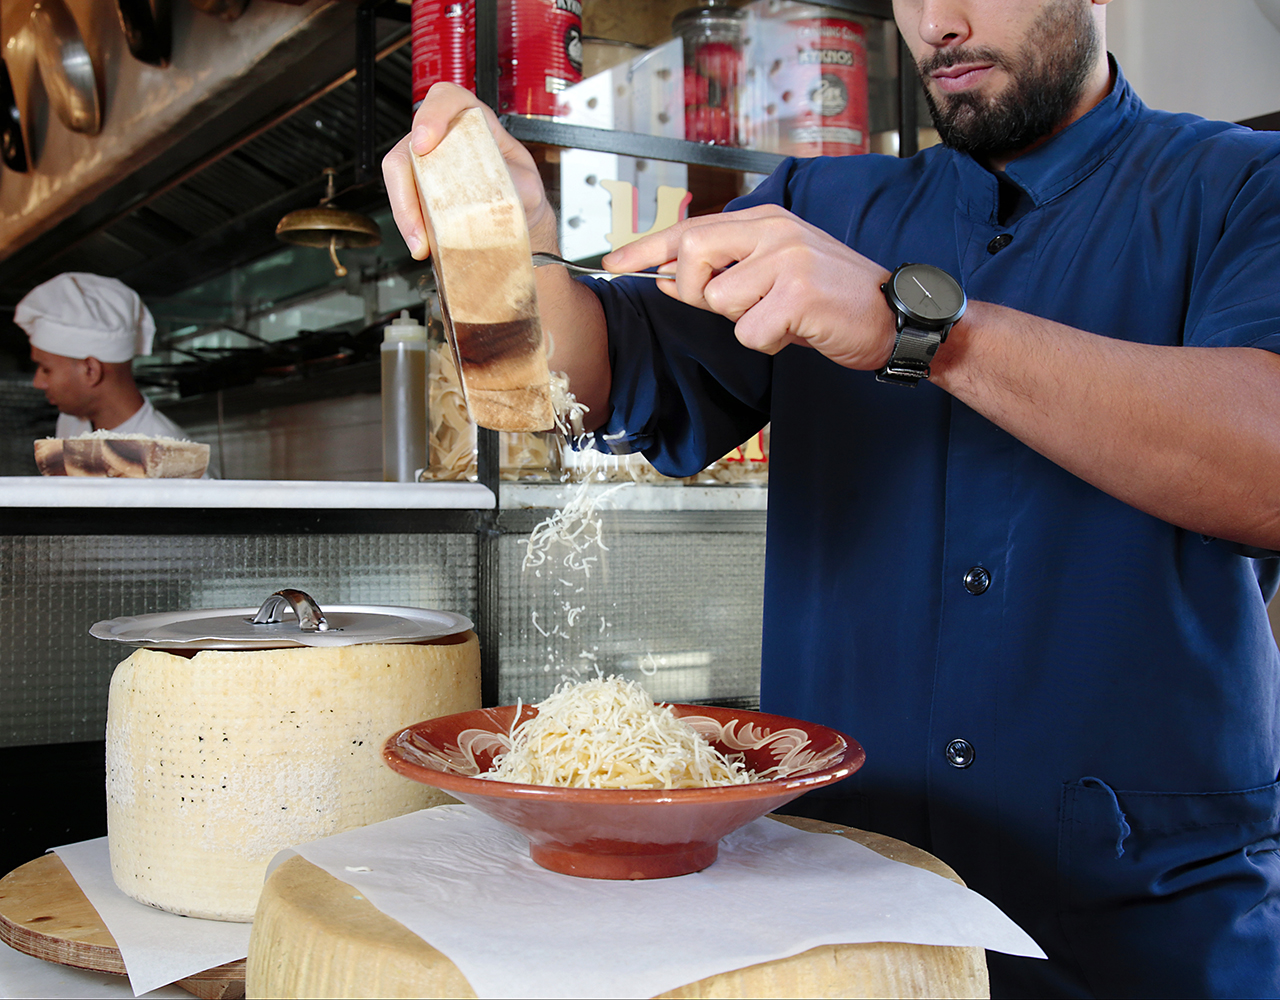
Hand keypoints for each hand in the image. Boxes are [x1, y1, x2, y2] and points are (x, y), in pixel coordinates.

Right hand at [382, 83, 557, 259]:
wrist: (520, 218)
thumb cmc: (520, 191)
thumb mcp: (528, 186)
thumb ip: (516, 184)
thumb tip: (500, 193)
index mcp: (473, 121)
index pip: (445, 100)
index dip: (430, 117)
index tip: (425, 145)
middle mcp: (444, 138)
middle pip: (409, 147)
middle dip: (406, 187)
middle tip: (418, 217)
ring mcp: (428, 164)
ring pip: (400, 178)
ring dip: (404, 213)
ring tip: (420, 242)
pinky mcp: (420, 190)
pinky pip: (404, 201)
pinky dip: (409, 224)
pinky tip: (421, 242)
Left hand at [602, 204, 896, 370]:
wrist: (896, 317)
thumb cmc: (832, 301)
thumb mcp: (776, 275)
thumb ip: (725, 273)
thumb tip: (665, 279)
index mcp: (766, 220)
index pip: (692, 228)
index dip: (647, 247)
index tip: (612, 262)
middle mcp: (774, 230)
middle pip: (693, 254)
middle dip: (694, 290)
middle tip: (733, 306)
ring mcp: (787, 258)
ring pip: (720, 302)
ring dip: (745, 324)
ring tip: (783, 318)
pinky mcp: (797, 293)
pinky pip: (749, 332)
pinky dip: (768, 344)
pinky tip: (797, 332)